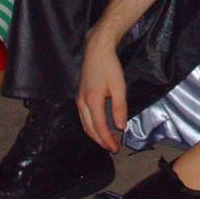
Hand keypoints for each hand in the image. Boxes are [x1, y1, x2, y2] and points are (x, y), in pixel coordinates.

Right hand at [76, 30, 126, 151]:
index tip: (116, 147)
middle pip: (89, 129)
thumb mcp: (119, 86)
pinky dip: (91, 126)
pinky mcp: (79, 97)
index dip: (107, 139)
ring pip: (85, 124)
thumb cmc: (109, 66)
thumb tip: (120, 126)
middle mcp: (82, 103)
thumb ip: (120, 107)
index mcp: (92, 101)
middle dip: (101, 141)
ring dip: (95, 135)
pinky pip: (84, 117)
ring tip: (107, 141)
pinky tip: (99, 127)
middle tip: (113, 147)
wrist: (96, 50)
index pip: (99, 127)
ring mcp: (78, 100)